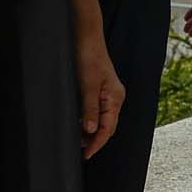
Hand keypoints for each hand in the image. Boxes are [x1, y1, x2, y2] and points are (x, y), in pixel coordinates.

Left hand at [77, 39, 124, 159]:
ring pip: (102, 120)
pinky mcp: (100, 89)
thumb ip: (90, 109)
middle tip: (79, 150)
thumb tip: (91, 130)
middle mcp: (114, 97)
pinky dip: (89, 120)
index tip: (86, 155)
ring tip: (77, 139)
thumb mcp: (87, 85)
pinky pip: (97, 111)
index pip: (108, 128)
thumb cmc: (88, 57)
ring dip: (91, 131)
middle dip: (94, 140)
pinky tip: (79, 123)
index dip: (97, 143)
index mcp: (115, 98)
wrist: (86, 37)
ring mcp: (108, 94)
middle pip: (107, 126)